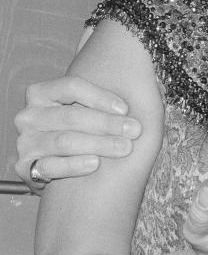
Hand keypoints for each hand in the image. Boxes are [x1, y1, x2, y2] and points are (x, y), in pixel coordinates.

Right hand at [15, 76, 141, 189]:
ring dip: (98, 144)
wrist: (60, 168)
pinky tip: (95, 163)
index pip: (72, 87)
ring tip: (124, 147)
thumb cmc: (82, 130)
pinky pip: (50, 166)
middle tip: (134, 130)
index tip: (126, 109)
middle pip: (71, 116)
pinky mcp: (25, 167)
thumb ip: (104, 102)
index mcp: (41, 93)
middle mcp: (29, 116)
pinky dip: (74, 165)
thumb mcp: (88, 109)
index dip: (101, 97)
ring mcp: (25, 142)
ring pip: (64, 141)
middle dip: (106, 123)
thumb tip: (135, 98)